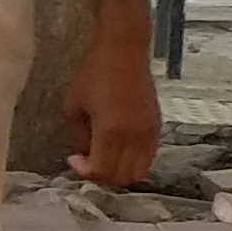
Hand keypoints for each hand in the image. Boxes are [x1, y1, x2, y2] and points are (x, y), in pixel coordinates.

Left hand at [62, 30, 162, 187]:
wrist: (123, 52)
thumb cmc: (93, 75)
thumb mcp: (74, 107)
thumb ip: (80, 137)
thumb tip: (85, 155)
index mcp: (111, 132)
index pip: (103, 172)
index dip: (85, 172)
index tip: (73, 159)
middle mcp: (135, 137)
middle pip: (122, 178)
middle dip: (102, 176)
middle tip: (86, 162)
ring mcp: (150, 133)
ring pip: (138, 172)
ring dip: (118, 172)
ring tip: (102, 156)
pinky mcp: (157, 127)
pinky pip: (147, 158)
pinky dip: (132, 162)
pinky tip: (117, 148)